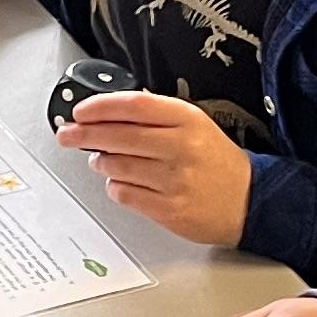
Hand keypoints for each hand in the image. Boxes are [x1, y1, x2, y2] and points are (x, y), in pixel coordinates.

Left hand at [58, 89, 250, 243]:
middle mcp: (181, 148)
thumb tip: (106, 114)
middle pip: (119, 136)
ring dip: (101, 162)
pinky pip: (125, 194)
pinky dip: (116, 186)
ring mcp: (175, 181)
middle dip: (84, 134)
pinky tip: (121, 182)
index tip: (80, 111)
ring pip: (117, 166)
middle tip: (67, 134)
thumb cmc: (216, 161)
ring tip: (101, 160)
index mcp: (187, 120)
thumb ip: (155, 117)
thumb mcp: (194, 125)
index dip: (100, 106)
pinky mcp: (170, 210)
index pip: (134, 106)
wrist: (249, 199)